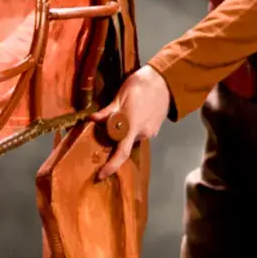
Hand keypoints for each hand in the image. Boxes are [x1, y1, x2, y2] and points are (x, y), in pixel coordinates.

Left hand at [91, 65, 170, 179]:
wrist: (165, 81)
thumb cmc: (140, 86)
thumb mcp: (120, 95)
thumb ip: (108, 111)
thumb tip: (91, 119)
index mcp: (132, 126)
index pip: (121, 152)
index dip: (111, 166)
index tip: (100, 175)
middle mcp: (142, 133)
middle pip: (123, 145)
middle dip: (113, 144)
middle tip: (103, 135)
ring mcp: (150, 132)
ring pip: (130, 139)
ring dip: (122, 135)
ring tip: (117, 121)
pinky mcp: (154, 129)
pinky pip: (137, 134)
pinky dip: (130, 131)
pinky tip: (128, 118)